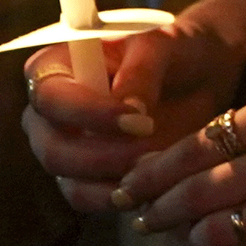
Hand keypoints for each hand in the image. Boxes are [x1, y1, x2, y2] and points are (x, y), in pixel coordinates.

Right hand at [21, 8, 244, 210]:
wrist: (197, 77)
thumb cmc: (170, 51)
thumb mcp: (161, 45)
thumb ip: (141, 70)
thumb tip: (128, 106)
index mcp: (53, 69)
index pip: (51, 98)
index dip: (90, 114)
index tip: (138, 120)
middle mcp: (48, 115)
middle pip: (54, 150)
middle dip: (104, 157)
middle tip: (151, 151)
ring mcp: (64, 150)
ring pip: (72, 183)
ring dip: (116, 184)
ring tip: (159, 167)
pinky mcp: (85, 178)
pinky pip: (91, 200)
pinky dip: (122, 198)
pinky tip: (155, 186)